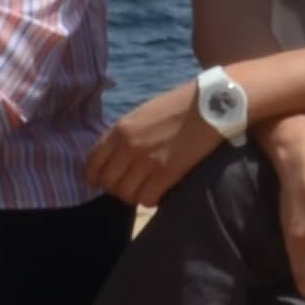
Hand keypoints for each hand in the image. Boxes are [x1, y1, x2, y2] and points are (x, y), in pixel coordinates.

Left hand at [88, 78, 223, 207]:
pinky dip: (150, 199)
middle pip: (108, 183)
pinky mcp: (168, 173)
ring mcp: (148, 161)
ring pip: (126, 194)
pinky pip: (147, 198)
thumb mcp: (142, 114)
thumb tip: (113, 157)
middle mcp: (129, 146)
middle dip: (115, 188)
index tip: (99, 182)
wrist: (211, 104)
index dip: (93, 177)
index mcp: (120, 129)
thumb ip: (124, 134)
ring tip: (143, 190)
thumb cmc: (177, 107)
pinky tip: (158, 192)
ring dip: (133, 196)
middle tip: (127, 187)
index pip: (92, 162)